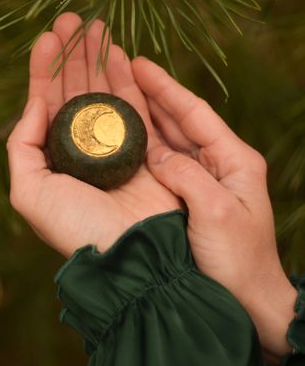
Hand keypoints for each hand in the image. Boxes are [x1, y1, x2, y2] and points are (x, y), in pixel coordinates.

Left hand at [7, 13, 179, 258]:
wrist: (131, 254)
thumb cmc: (77, 228)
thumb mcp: (29, 192)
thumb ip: (22, 145)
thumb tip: (35, 103)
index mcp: (56, 156)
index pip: (47, 103)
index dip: (44, 69)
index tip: (46, 37)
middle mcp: (84, 146)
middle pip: (77, 89)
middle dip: (73, 54)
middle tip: (72, 18)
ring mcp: (116, 144)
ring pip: (104, 90)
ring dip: (97, 57)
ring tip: (94, 23)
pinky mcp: (146, 143)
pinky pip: (133, 101)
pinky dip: (124, 75)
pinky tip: (117, 50)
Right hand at [132, 56, 296, 365]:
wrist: (249, 302)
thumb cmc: (240, 261)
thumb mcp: (216, 213)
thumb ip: (186, 176)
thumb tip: (156, 155)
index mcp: (234, 159)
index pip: (195, 112)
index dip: (165, 87)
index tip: (138, 64)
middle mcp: (218, 163)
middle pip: (179, 119)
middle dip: (150, 93)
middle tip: (120, 70)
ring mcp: (202, 180)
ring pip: (168, 139)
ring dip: (143, 115)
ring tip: (115, 94)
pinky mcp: (188, 198)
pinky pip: (162, 164)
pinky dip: (142, 147)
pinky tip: (122, 136)